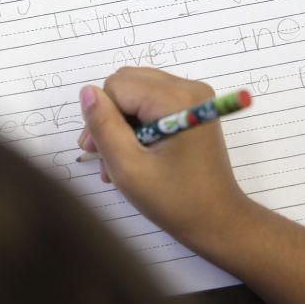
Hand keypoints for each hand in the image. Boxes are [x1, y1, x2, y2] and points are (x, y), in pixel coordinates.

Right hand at [77, 67, 253, 255]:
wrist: (217, 221)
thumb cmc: (175, 200)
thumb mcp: (128, 167)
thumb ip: (104, 126)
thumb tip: (87, 92)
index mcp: (176, 99)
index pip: (117, 86)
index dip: (100, 116)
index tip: (96, 151)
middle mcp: (189, 88)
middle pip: (127, 83)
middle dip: (109, 116)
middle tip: (101, 154)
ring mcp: (194, 96)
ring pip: (137, 91)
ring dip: (120, 122)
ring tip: (115, 160)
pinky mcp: (193, 108)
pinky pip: (152, 101)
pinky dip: (137, 123)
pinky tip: (132, 153)